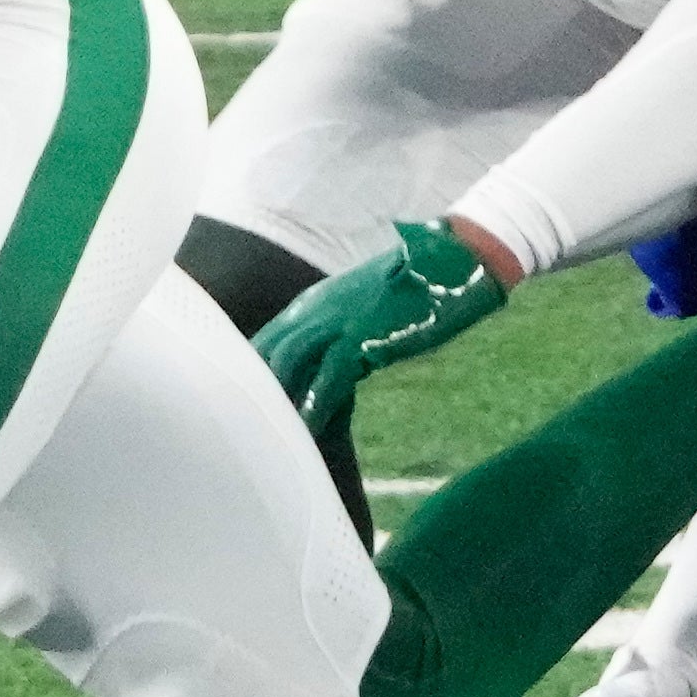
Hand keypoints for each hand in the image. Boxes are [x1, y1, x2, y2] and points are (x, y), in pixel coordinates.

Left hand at [254, 221, 507, 433]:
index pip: (267, 339)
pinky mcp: (362, 335)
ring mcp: (337, 319)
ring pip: (287, 362)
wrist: (452, 261)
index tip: (245, 403)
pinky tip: (310, 430)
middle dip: (252, 388)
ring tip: (272, 435)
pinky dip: (315, 405)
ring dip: (278, 399)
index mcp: (315, 302)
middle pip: (266, 350)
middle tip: (249, 425)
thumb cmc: (416, 286)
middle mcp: (317, 308)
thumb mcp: (365, 306)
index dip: (252, 371)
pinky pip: (328, 376)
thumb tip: (338, 368)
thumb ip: (344, 332)